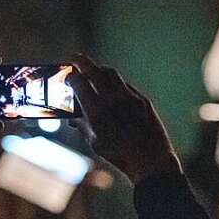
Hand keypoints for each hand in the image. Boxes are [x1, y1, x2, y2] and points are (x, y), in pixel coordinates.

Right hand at [68, 54, 180, 183]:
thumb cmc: (119, 155)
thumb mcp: (95, 143)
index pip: (79, 83)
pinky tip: (110, 89)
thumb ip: (83, 126)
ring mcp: (129, 97)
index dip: (71, 76)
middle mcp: (113, 100)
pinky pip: (124, 85)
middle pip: (94, 71)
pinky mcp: (142, 99)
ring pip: (111, 74)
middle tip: (74, 58)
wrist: (151, 160)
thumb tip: (73, 117)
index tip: (67, 75)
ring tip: (92, 71)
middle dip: (82, 62)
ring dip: (99, 69)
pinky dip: (114, 83)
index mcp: (97, 112)